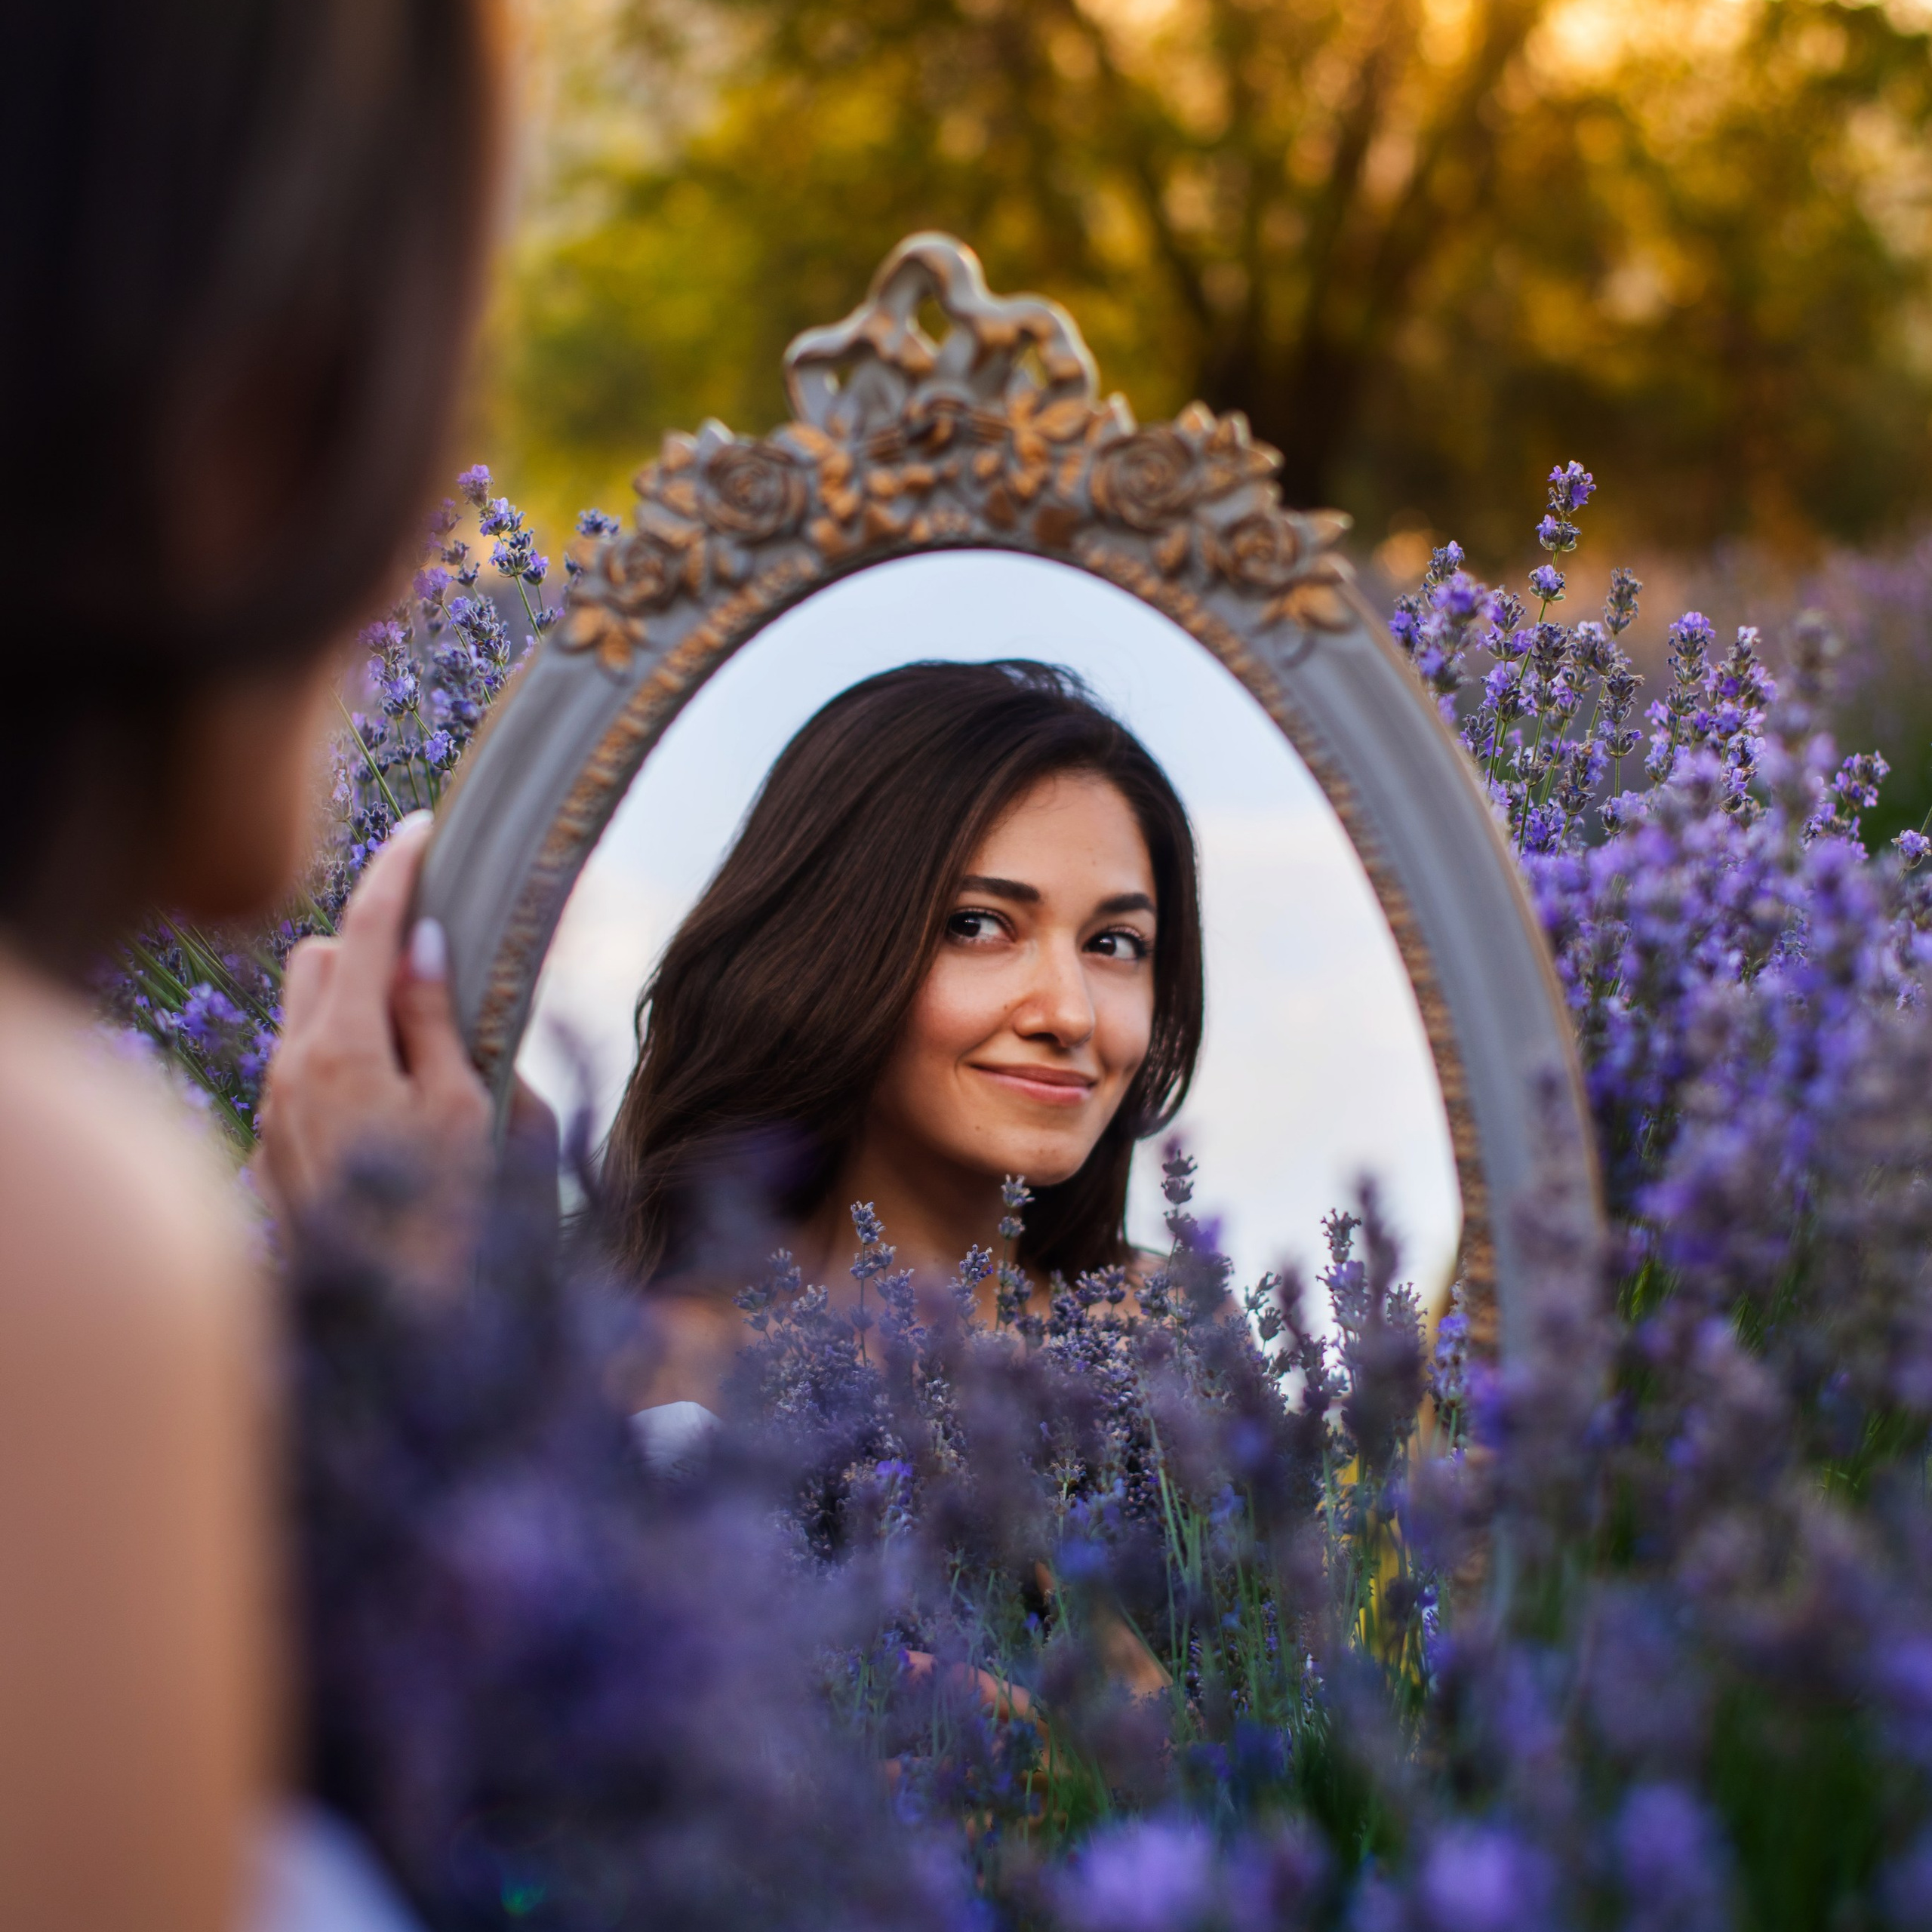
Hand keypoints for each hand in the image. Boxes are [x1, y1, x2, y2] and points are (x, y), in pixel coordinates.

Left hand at [259, 814, 490, 1218]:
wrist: (400, 1325)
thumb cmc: (451, 1217)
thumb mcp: (464, 1110)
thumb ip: (436, 1021)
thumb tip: (424, 946)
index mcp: (343, 1051)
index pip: (367, 930)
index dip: (397, 871)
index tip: (425, 828)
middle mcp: (289, 1074)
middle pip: (316, 960)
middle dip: (370, 949)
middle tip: (436, 981)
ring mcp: (274, 1117)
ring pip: (303, 1021)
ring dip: (355, 1012)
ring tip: (423, 1062)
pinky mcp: (274, 1155)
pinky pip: (300, 1078)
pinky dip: (344, 1068)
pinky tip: (392, 1120)